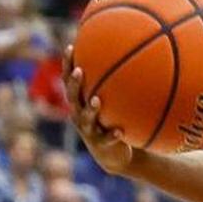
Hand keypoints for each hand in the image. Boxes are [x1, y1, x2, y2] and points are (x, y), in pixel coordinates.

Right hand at [64, 46, 133, 174]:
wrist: (114, 154)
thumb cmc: (114, 120)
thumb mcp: (114, 101)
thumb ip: (118, 82)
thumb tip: (134, 54)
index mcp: (80, 102)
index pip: (69, 81)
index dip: (68, 65)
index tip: (71, 47)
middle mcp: (79, 115)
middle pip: (73, 98)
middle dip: (74, 85)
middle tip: (80, 71)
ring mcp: (89, 130)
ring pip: (85, 119)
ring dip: (90, 110)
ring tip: (97, 100)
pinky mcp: (101, 144)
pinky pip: (106, 139)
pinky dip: (112, 135)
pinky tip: (120, 131)